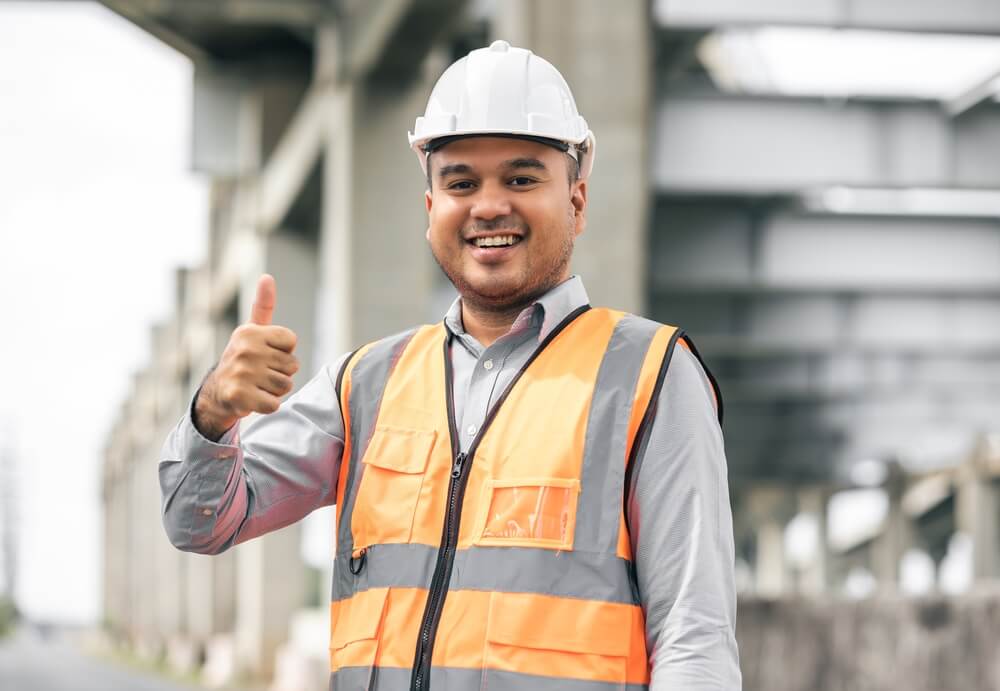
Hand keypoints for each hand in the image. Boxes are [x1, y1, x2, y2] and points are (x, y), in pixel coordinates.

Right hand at [193, 274, 300, 439]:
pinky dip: (268, 405)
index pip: (291, 341)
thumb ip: (262, 305)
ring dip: (275, 390)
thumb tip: (267, 277)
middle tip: (260, 374)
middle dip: (281, 373)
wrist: (217, 393)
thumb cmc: (242, 359)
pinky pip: (275, 404)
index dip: (283, 351)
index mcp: (250, 332)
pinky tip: (253, 399)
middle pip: (292, 365)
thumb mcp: (252, 331)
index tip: (266, 354)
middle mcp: (244, 350)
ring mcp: (241, 373)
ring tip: (257, 385)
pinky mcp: (240, 397)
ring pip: (285, 385)